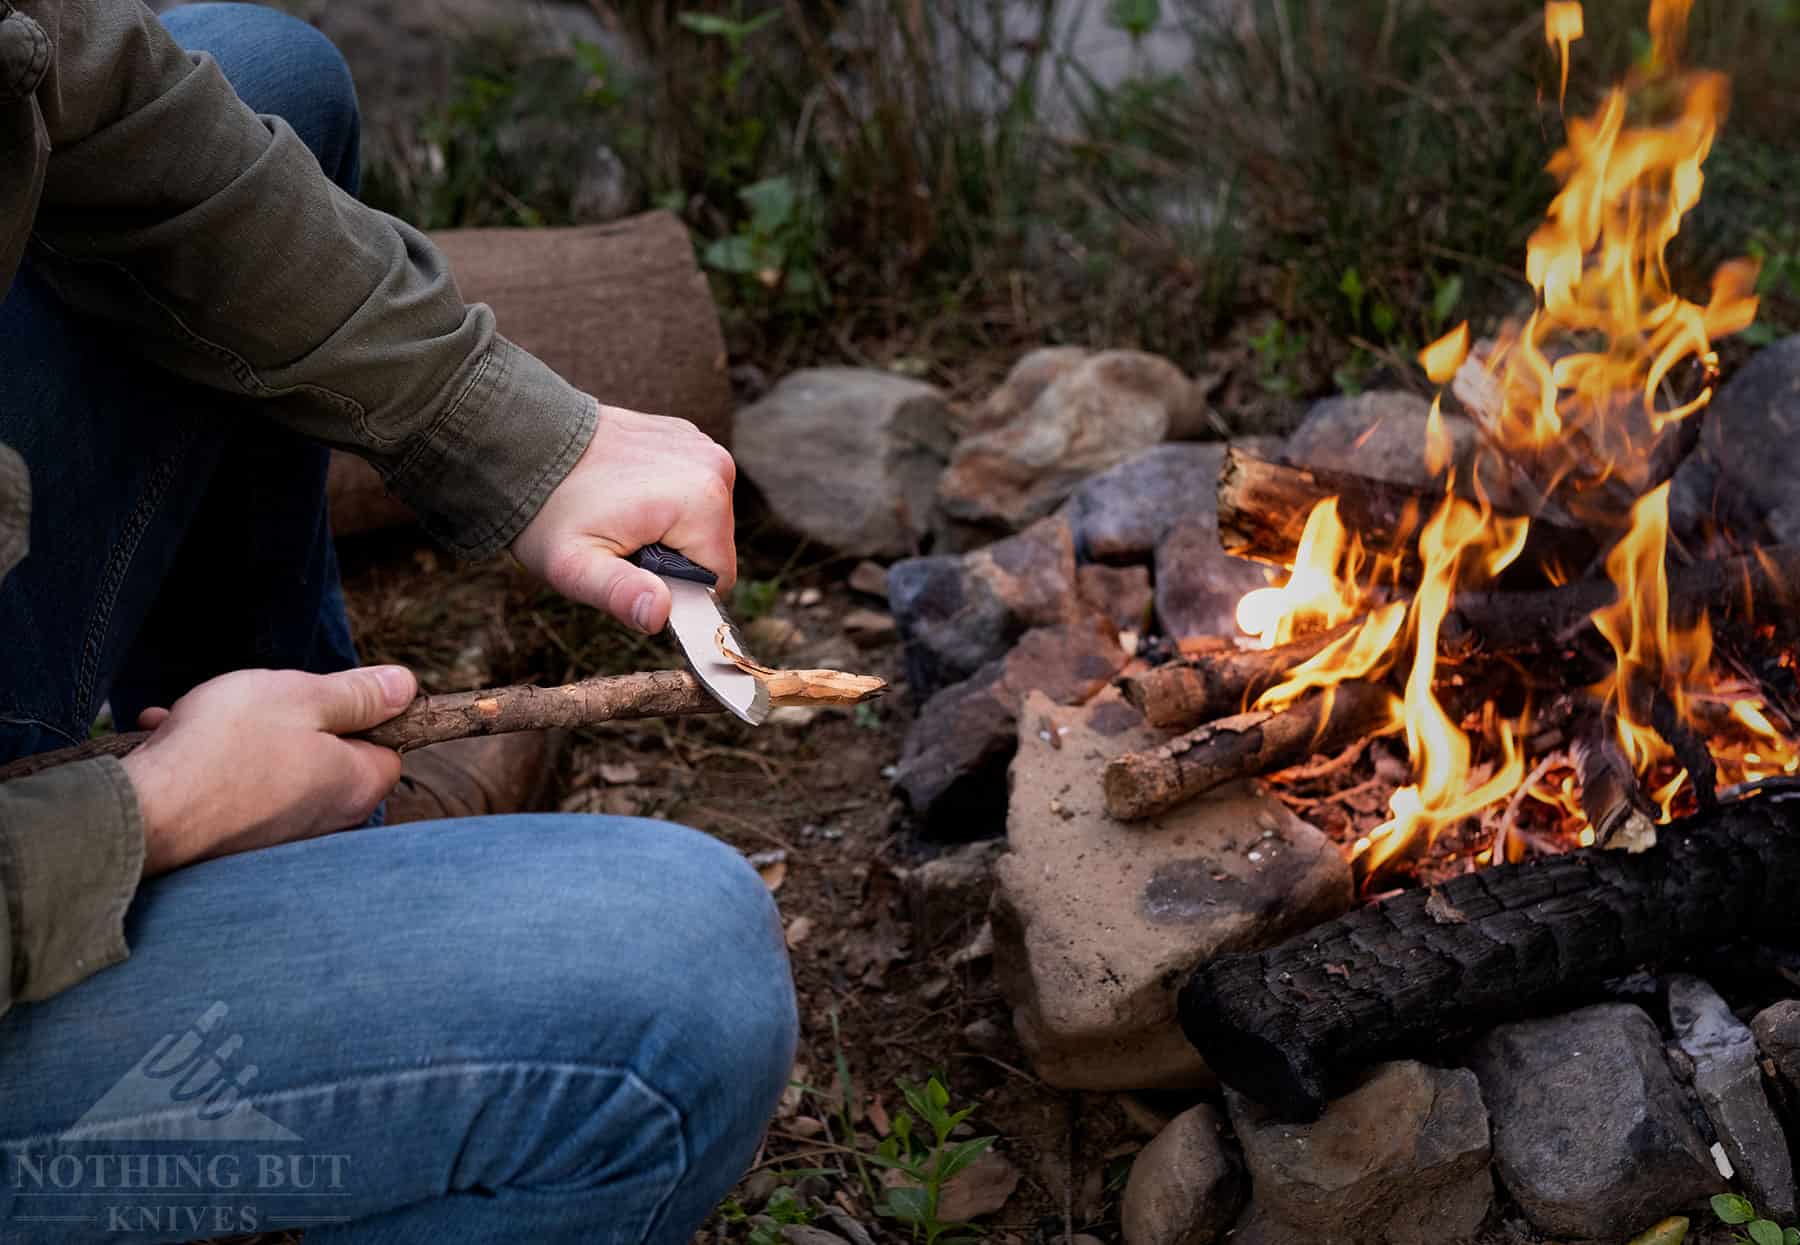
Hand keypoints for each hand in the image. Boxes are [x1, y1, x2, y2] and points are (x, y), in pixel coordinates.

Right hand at [121, 665, 417, 876]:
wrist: (144, 812)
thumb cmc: (228, 747)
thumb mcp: (302, 696)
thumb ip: (358, 693)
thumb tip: (405, 686)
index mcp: (356, 785)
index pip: (387, 745)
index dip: (359, 711)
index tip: (320, 695)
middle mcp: (327, 820)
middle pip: (326, 753)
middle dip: (287, 720)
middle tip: (250, 702)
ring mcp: (279, 835)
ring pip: (270, 766)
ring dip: (236, 736)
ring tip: (195, 718)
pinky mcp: (234, 841)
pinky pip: (231, 788)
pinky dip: (206, 761)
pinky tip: (168, 738)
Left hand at [511, 403, 736, 633]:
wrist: (525, 444)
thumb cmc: (549, 510)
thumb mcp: (575, 567)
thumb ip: (619, 594)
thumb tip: (660, 614)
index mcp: (703, 500)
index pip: (717, 579)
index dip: (674, 589)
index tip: (630, 568)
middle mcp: (715, 466)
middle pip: (712, 548)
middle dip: (670, 558)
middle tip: (618, 541)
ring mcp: (702, 445)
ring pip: (703, 521)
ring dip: (666, 530)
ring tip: (619, 514)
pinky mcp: (686, 437)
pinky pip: (690, 490)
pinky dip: (663, 499)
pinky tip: (624, 490)